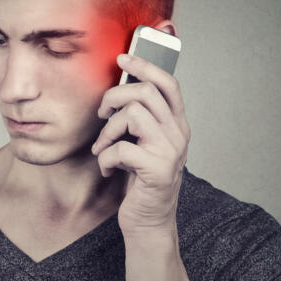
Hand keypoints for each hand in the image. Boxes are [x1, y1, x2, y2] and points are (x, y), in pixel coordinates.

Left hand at [91, 53, 190, 239]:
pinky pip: (121, 149)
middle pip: (146, 92)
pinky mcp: (158, 171)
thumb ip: (140, 118)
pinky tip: (107, 170)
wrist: (149, 222)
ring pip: (132, 114)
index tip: (123, 57)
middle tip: (102, 114)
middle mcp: (179, 134)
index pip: (168, 83)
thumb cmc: (142, 180)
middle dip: (114, 97)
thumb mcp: (144, 143)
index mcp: (177, 124)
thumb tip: (117, 90)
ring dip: (108, 131)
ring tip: (103, 148)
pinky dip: (105, 159)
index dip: (145, 65)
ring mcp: (171, 152)